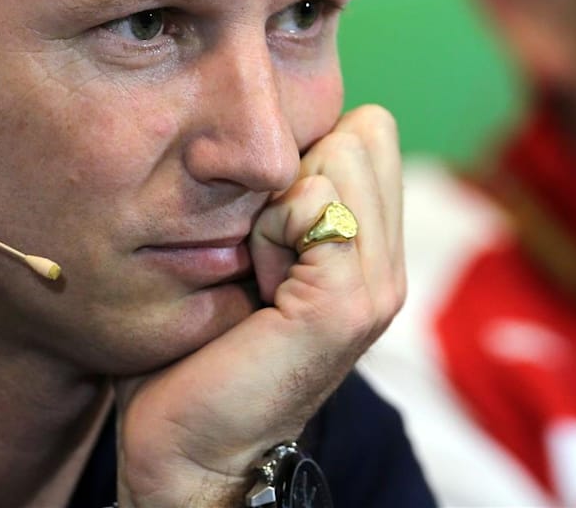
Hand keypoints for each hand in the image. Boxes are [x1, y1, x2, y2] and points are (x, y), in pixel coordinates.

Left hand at [113, 105, 405, 507]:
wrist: (185, 449)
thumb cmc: (195, 351)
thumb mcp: (252, 252)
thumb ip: (280, 197)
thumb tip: (268, 127)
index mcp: (374, 251)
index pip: (372, 130)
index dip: (308, 154)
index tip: (266, 226)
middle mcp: (390, 265)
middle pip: (365, 131)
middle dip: (299, 169)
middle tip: (262, 247)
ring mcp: (379, 284)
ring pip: (343, 153)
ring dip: (281, 199)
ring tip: (259, 266)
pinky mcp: (349, 301)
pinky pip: (311, 203)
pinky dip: (269, 230)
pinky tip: (255, 284)